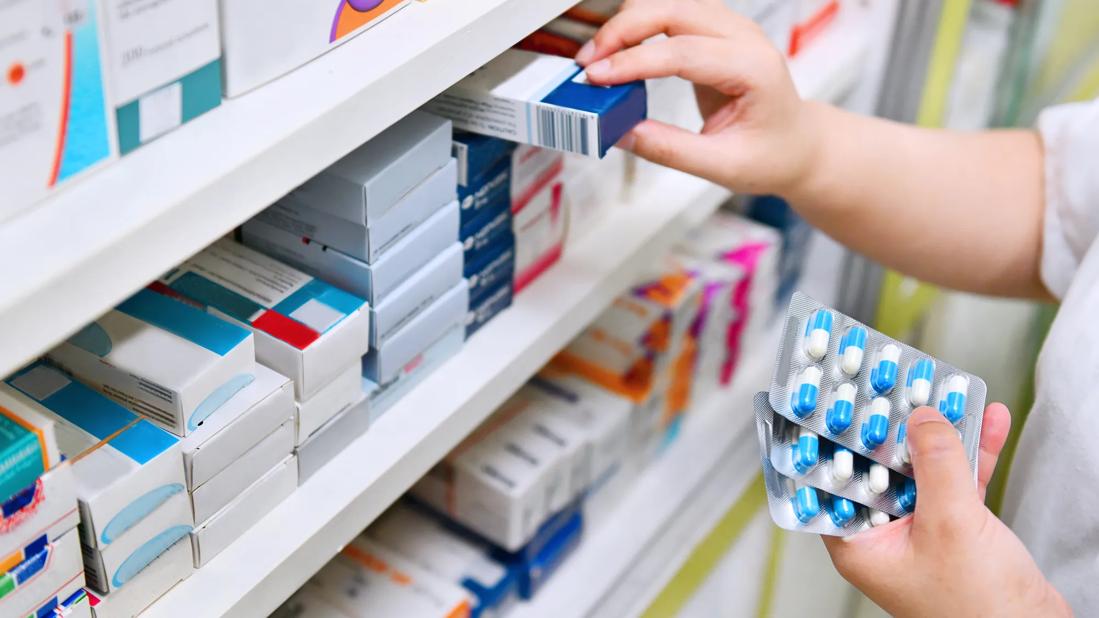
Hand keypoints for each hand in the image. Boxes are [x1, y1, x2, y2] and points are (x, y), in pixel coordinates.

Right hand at [575, 0, 820, 195]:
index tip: (596, 78)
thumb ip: (669, 149)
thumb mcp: (721, 166)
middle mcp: (745, 39)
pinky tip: (620, 51)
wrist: (797, 146)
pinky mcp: (716, 32)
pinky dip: (641, 25)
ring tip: (599, 58)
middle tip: (588, 64)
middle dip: (624, 31)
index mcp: (754, 69)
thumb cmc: (772, 155)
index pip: (683, 52)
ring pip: (669, 2)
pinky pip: (672, 13)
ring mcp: (731, 29)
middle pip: (673, 10)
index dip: (634, 62)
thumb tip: (620, 132)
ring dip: (629, 23)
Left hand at [823, 405, 1071, 616]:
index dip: (833, 439)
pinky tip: (988, 420)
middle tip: (892, 384)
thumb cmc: (979, 609)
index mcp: (859, 543)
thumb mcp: (950, 524)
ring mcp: (920, 532)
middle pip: (878, 468)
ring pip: (921, 470)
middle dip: (891, 426)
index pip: (831, 481)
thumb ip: (934, 466)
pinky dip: (973, 453)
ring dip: (938, 433)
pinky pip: (958, 482)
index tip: (835, 401)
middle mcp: (883, 536)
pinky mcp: (957, 531)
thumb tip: (920, 418)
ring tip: (943, 390)